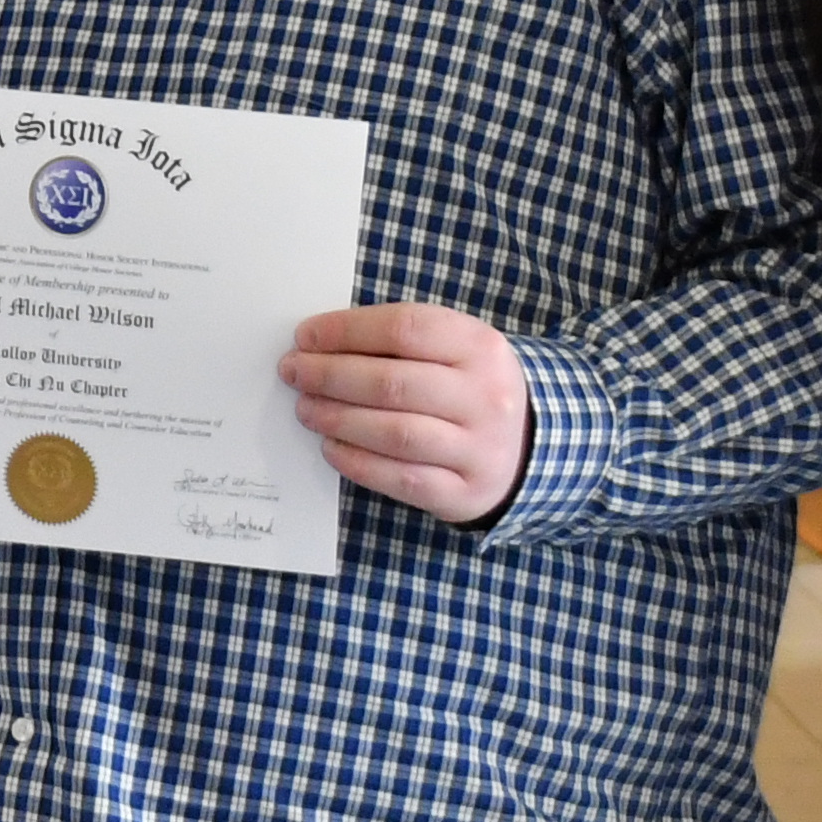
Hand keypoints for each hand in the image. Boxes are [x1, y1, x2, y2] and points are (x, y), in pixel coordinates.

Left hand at [280, 304, 533, 522]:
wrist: (529, 451)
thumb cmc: (471, 390)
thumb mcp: (457, 351)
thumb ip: (403, 342)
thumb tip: (322, 342)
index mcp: (481, 347)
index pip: (405, 329)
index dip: (347, 331)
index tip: (305, 336)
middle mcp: (485, 397)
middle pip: (392, 383)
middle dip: (330, 376)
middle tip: (293, 372)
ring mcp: (478, 448)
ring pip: (395, 433)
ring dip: (338, 419)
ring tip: (305, 409)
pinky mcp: (463, 492)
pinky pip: (400, 478)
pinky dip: (358, 462)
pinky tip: (330, 447)